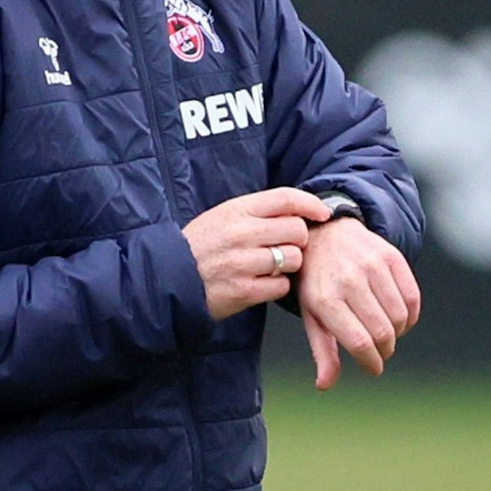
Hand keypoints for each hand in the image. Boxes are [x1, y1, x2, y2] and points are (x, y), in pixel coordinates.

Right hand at [183, 188, 328, 321]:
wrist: (167, 279)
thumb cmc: (198, 247)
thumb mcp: (221, 216)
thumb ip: (256, 212)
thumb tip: (296, 211)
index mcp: (236, 210)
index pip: (286, 198)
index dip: (311, 204)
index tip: (323, 213)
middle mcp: (241, 233)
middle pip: (297, 230)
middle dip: (298, 240)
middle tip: (284, 246)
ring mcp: (243, 263)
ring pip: (293, 259)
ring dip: (288, 265)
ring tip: (270, 266)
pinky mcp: (244, 291)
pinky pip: (281, 286)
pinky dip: (276, 286)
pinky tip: (261, 283)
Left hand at [297, 217, 421, 389]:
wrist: (324, 235)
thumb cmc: (316, 283)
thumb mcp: (311, 315)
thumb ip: (323, 351)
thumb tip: (325, 385)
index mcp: (325, 300)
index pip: (358, 342)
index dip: (372, 362)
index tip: (374, 368)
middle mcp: (349, 280)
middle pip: (382, 332)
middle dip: (385, 350)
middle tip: (380, 352)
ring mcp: (371, 266)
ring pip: (399, 317)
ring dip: (398, 333)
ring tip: (387, 334)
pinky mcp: (390, 256)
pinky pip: (412, 297)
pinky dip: (410, 316)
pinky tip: (399, 319)